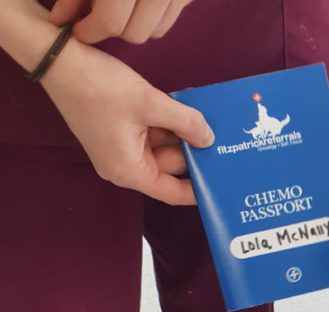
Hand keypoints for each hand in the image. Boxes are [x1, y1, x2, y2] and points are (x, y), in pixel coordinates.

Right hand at [42, 38, 212, 204]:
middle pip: (171, 166)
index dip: (199, 189)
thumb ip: (185, 123)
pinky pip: (154, 133)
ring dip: (183, 132)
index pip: (172, 192)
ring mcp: (123, 148)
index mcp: (129, 170)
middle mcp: (125, 165)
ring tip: (209, 118)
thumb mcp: (151, 104)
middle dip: (194, 151)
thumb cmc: (100, 87)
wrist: (61, 61)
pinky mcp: (122, 131)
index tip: (224, 183)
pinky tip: (188, 108)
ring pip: (165, 146)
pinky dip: (169, 122)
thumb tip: (209, 139)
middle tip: (226, 139)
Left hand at [49, 0, 191, 43]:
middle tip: (100, 17)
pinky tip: (140, 3)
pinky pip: (171, 19)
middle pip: (136, 33)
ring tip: (121, 8)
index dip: (90, 30)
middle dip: (115, 30)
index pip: (110, 22)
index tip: (78, 28)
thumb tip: (61, 21)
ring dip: (137, 26)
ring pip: (156, 31)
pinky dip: (154, 16)